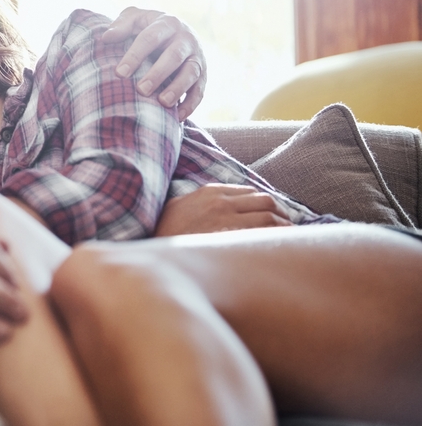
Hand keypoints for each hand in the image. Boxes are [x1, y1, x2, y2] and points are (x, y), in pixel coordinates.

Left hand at [100, 7, 206, 120]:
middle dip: (158, 74)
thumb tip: (106, 38)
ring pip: (191, 73)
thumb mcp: (135, 19)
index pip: (150, 39)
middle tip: (141, 90)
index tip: (120, 73)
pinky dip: (191, 104)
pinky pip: (200, 91)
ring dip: (178, 88)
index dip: (135, 56)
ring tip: (163, 103)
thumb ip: (121, 26)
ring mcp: (197, 57)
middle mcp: (186, 39)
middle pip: (173, 56)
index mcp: (167, 23)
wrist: (177, 31)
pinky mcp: (203, 75)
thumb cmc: (148, 27)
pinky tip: (178, 116)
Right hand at [154, 184, 293, 236]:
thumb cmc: (162, 234)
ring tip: (290, 237)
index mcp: (209, 192)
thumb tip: (208, 205)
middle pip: (265, 201)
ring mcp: (226, 219)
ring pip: (269, 216)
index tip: (272, 214)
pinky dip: (278, 237)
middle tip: (287, 225)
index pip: (249, 192)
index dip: (265, 204)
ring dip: (284, 226)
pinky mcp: (230, 238)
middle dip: (281, 213)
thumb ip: (197, 202)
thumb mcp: (177, 207)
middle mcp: (221, 201)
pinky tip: (283, 245)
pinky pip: (263, 233)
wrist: (154, 252)